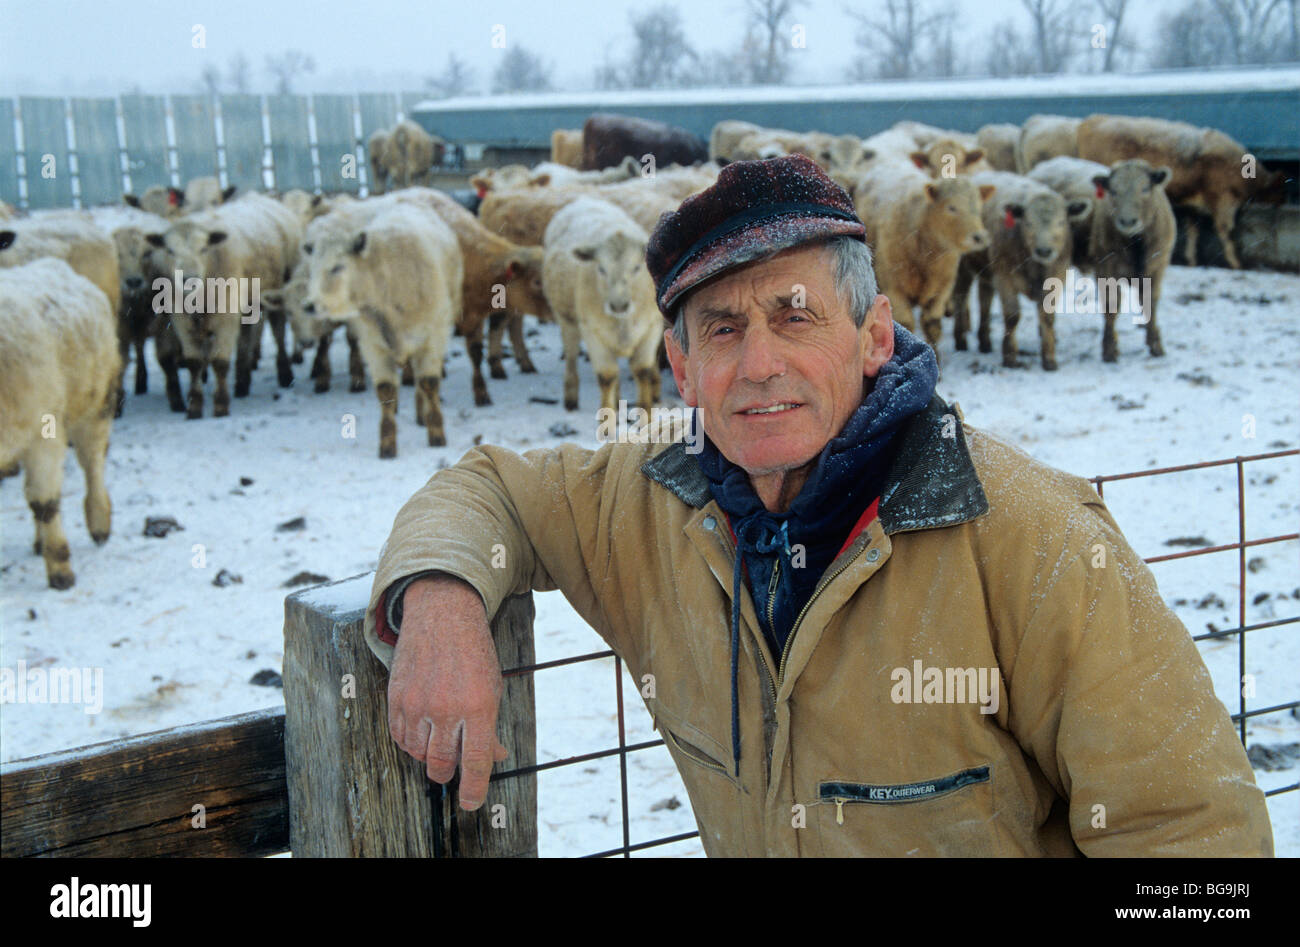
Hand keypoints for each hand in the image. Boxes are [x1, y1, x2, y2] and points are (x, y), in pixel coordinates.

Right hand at [387, 574, 508, 809]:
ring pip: (419, 753)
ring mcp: (418, 703)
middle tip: (451, 769)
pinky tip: (422, 729)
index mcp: (478, 706)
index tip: (470, 803)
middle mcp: (446, 708)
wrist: (442, 614)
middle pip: (441, 763)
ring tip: (439, 736)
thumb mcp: (492, 687)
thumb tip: (495, 757)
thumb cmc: (473, 650)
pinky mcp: (396, 698)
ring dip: (429, 754)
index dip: (473, 788)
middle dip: (446, 773)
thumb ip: (491, 726)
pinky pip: (400, 737)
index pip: (475, 761)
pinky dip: (411, 741)